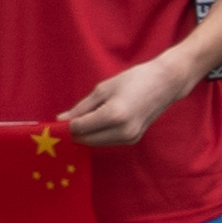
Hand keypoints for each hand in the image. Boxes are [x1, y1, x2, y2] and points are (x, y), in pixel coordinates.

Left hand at [55, 51, 196, 148]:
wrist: (166, 83)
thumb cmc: (135, 79)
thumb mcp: (104, 89)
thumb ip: (81, 107)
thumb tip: (60, 120)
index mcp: (113, 115)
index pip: (79, 128)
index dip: (64, 126)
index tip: (55, 122)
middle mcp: (122, 131)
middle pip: (85, 140)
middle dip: (73, 132)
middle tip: (66, 121)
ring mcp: (129, 137)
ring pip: (95, 143)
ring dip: (86, 134)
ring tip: (84, 119)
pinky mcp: (133, 139)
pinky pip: (106, 141)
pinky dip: (98, 134)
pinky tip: (98, 122)